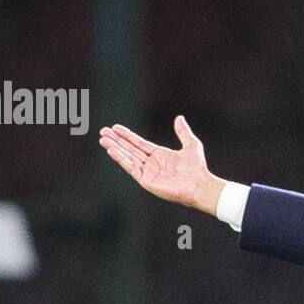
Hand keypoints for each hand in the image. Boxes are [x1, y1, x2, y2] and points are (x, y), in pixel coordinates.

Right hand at [98, 115, 223, 212]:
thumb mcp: (191, 145)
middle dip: (117, 141)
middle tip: (103, 131)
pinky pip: (131, 168)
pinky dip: (121, 159)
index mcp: (160, 156)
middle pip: (130, 150)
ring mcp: (149, 173)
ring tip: (103, 139)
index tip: (115, 128)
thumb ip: (183, 132)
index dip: (127, 136)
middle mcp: (153, 164)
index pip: (139, 144)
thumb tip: (179, 118)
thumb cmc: (198, 169)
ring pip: (128, 158)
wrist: (200, 185)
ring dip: (115, 148)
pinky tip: (111, 150)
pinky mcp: (147, 181)